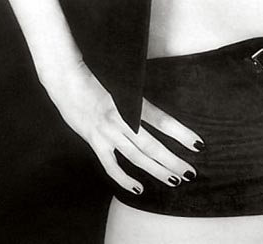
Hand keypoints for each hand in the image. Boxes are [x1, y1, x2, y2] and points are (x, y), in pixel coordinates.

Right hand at [39, 60, 203, 194]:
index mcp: (129, 101)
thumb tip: (157, 112)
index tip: (198, 145)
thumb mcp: (120, 81)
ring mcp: (106, 132)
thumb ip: (137, 97)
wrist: (64, 78)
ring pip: (136, 157)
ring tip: (174, 180)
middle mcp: (119, 119)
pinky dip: (124, 179)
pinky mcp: (94, 141)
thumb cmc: (94, 73)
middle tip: (190, 172)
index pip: (161, 120)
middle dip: (173, 160)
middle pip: (152, 145)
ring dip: (157, 170)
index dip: (181, 134)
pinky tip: (138, 189)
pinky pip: (111, 165)